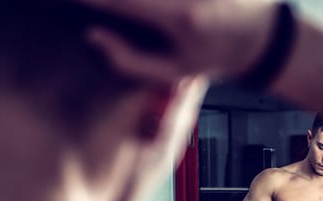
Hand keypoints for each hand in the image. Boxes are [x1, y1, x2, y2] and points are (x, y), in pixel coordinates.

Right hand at [77, 0, 278, 82]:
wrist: (255, 33)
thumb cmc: (211, 57)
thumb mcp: (173, 71)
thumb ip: (130, 60)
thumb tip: (93, 35)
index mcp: (179, 17)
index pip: (120, 1)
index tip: (67, 1)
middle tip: (84, 5)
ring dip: (121, 2)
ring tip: (100, 7)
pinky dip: (139, 1)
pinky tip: (132, 9)